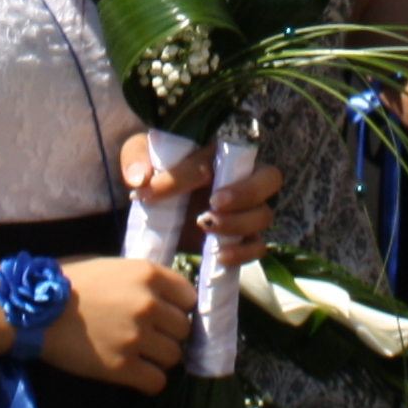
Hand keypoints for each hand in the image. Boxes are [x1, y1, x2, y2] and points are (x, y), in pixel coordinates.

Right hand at [44, 253, 192, 392]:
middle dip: (168, 334)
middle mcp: (148, 304)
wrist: (33, 308)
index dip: (177, 308)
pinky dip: (149, 380)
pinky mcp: (122, 366)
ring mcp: (136, 336)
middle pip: (183, 330)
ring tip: (138, 355)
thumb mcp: (112, 267)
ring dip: (159, 358)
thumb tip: (167, 299)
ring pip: (173, 356)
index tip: (164, 315)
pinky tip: (134, 373)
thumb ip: (143, 281)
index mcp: (147, 274)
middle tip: (148, 337)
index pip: (189, 298)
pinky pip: (156, 382)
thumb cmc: (68, 283)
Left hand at [118, 132, 290, 266]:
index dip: (181, 176)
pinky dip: (243, 253)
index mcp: (218, 151)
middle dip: (246, 192)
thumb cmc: (155, 170)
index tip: (150, 192)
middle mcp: (241, 178)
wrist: (157, 205)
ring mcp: (246, 210)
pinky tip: (219, 256)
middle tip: (215, 202)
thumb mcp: (140, 156)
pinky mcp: (241, 238)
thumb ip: (136, 158)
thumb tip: (140, 178)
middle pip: (270, 178)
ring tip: (205, 226)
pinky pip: (257, 247)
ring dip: (238, 223)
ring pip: (264, 215)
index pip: (211, 158)